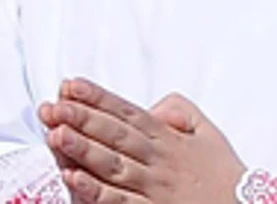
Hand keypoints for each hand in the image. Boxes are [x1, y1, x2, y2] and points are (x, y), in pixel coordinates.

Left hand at [38, 78, 244, 203]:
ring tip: (56, 133)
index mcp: (169, 138)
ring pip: (112, 165)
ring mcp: (153, 187)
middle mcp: (158, 160)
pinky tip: (73, 178)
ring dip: (83, 149)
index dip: (98, 98)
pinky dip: (95, 190)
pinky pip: (118, 200)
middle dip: (82, 118)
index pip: (127, 112)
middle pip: (115, 135)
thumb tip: (154, 105)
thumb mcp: (209, 133)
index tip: (71, 84)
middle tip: (53, 105)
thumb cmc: (224, 174)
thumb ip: (181, 112)